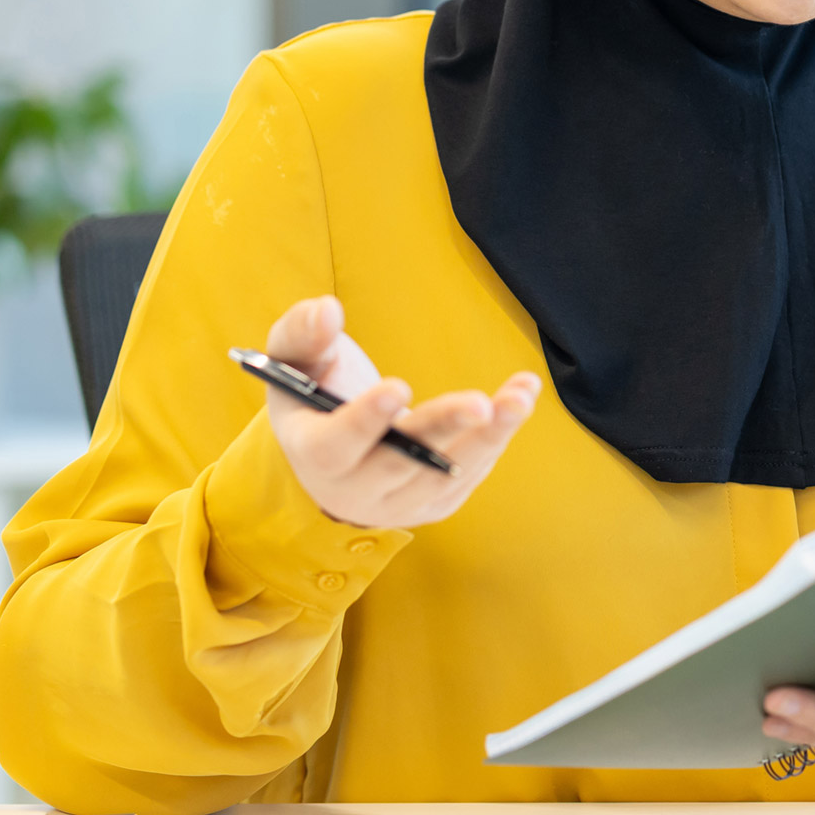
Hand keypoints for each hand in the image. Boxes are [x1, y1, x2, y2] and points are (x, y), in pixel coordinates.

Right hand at [260, 296, 535, 530]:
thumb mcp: (293, 358)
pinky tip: (521, 396)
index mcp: (312, 452)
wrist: (336, 451)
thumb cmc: (313, 391)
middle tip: (480, 403)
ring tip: (520, 397)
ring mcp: (398, 503)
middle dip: (441, 429)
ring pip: (445, 474)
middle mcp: (354, 490)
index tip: (399, 386)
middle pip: (400, 463)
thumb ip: (302, 331)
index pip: (335, 447)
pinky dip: (498, 436)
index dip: (366, 420)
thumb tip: (328, 311)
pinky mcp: (435, 503)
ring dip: (488, 436)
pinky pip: (469, 474)